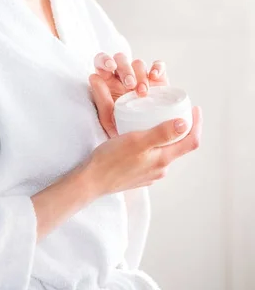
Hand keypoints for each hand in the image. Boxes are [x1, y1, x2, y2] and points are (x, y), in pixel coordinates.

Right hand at [86, 106, 201, 196]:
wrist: (92, 180)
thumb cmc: (111, 159)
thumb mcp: (137, 141)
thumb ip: (162, 133)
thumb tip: (185, 123)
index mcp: (163, 159)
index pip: (191, 142)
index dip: (197, 125)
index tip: (196, 109)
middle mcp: (160, 169)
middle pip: (179, 146)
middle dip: (181, 128)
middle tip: (175, 110)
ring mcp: (150, 173)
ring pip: (164, 151)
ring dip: (165, 137)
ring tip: (156, 120)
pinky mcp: (139, 175)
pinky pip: (152, 157)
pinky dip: (152, 145)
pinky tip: (140, 137)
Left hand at [89, 52, 169, 138]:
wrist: (143, 140)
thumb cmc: (121, 128)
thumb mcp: (108, 118)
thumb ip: (100, 99)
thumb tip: (94, 77)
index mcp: (107, 81)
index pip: (101, 61)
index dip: (104, 59)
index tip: (110, 67)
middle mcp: (123, 75)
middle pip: (121, 59)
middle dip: (126, 70)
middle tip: (130, 85)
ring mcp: (140, 76)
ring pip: (138, 63)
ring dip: (140, 74)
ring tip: (143, 92)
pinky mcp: (158, 80)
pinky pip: (158, 66)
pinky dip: (157, 67)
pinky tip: (155, 77)